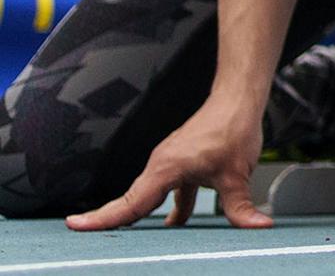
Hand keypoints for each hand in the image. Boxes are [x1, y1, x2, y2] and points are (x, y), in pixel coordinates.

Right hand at [66, 98, 271, 230]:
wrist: (237, 99)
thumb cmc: (231, 126)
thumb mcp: (237, 174)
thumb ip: (241, 205)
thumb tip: (256, 225)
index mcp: (166, 168)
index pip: (130, 202)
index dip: (103, 217)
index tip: (76, 225)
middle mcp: (162, 164)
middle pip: (132, 200)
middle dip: (111, 219)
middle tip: (85, 233)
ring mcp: (171, 162)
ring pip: (149, 194)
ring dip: (140, 215)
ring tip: (132, 238)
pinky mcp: (182, 161)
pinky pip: (169, 189)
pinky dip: (170, 205)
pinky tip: (177, 222)